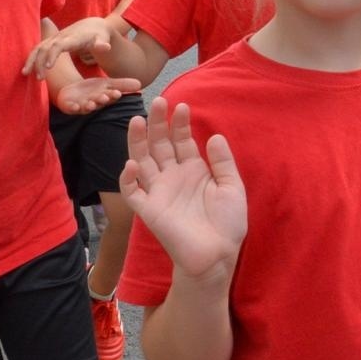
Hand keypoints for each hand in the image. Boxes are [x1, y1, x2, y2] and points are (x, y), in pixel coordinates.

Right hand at [25, 17, 112, 78]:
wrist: (92, 25)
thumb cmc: (99, 36)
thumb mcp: (103, 39)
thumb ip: (102, 45)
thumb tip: (105, 47)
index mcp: (71, 38)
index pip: (59, 45)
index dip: (52, 55)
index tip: (48, 67)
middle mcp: (60, 37)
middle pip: (45, 47)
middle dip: (39, 61)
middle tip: (38, 78)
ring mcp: (54, 39)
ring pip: (38, 47)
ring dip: (31, 60)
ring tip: (25, 74)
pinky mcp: (51, 41)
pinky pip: (37, 49)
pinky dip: (30, 58)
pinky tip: (26, 70)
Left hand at [54, 75, 141, 114]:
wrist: (73, 93)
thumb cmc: (93, 90)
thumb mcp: (107, 84)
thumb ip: (122, 85)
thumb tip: (140, 84)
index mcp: (104, 98)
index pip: (110, 96)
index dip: (113, 95)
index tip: (116, 93)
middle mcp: (95, 103)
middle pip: (99, 102)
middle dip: (101, 100)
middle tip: (104, 97)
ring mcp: (82, 106)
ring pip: (86, 107)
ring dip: (89, 106)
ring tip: (90, 103)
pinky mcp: (70, 107)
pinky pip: (71, 109)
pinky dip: (73, 108)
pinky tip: (74, 106)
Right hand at [119, 97, 246, 283]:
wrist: (217, 257)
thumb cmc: (227, 224)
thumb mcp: (232, 188)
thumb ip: (223, 163)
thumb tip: (215, 135)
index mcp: (193, 170)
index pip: (181, 140)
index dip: (180, 124)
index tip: (182, 106)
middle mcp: (172, 176)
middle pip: (159, 144)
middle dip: (157, 123)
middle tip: (157, 102)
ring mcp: (159, 191)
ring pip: (142, 161)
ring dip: (138, 142)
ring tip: (137, 120)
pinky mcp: (149, 210)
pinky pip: (133, 192)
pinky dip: (128, 178)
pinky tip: (132, 164)